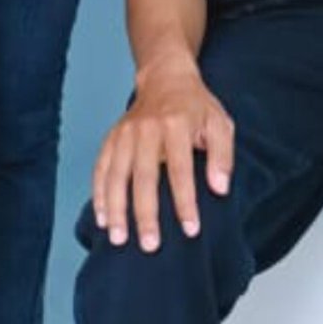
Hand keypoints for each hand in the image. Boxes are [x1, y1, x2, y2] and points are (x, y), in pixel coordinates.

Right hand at [92, 63, 234, 251]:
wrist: (166, 78)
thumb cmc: (196, 106)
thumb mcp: (220, 123)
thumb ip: (223, 155)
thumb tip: (220, 188)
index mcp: (177, 124)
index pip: (181, 169)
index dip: (185, 201)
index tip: (190, 229)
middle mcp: (147, 128)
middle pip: (143, 176)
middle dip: (146, 213)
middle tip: (150, 245)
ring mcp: (125, 133)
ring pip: (116, 175)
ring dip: (116, 209)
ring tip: (119, 239)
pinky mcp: (111, 138)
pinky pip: (101, 168)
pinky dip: (99, 194)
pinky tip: (102, 218)